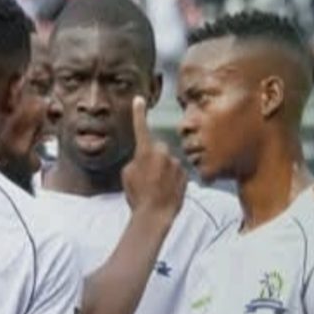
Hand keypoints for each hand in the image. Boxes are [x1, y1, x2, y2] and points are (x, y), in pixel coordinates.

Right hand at [121, 96, 185, 222]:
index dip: (139, 113)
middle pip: (157, 150)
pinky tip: (166, 192)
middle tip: (147, 179)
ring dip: (164, 172)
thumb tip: (145, 160)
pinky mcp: (185, 174)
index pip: (141, 127)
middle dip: (154, 160)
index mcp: (145, 152)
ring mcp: (176, 163)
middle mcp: (163, 153)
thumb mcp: (127, 175)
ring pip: (168, 163)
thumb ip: (137, 161)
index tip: (139, 99)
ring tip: (157, 189)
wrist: (155, 214)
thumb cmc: (137, 196)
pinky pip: (177, 173)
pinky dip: (172, 181)